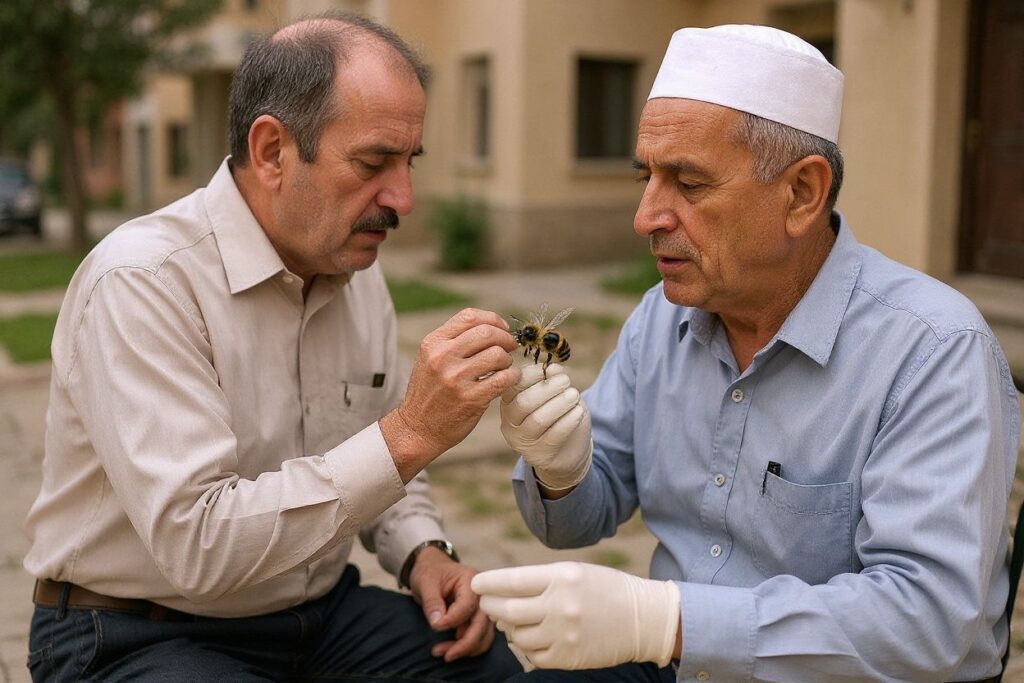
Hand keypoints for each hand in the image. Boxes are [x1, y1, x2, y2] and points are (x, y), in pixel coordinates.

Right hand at [381, 308, 519, 481]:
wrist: (417, 429)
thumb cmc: (429, 393)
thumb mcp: (430, 359)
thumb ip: (454, 341)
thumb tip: (492, 327)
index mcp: (433, 343)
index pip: (469, 317)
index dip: (493, 319)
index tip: (503, 328)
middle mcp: (442, 357)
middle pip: (487, 333)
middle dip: (505, 338)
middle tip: (511, 347)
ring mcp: (456, 378)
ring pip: (497, 354)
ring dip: (508, 360)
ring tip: (504, 367)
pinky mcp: (471, 399)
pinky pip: (503, 378)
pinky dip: (512, 376)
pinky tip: (508, 379)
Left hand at [409, 547, 494, 661]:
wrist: (432, 568)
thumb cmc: (429, 572)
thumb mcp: (425, 583)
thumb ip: (432, 602)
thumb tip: (438, 624)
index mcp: (471, 580)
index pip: (468, 605)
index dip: (452, 620)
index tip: (435, 627)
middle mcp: (482, 595)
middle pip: (482, 623)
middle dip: (465, 643)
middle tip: (445, 655)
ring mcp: (482, 608)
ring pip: (484, 634)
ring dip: (467, 648)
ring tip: (444, 654)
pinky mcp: (477, 618)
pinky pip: (480, 637)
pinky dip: (468, 648)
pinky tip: (451, 651)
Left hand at [471, 561, 679, 670]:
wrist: (642, 619)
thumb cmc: (603, 589)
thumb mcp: (573, 572)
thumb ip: (538, 581)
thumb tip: (500, 593)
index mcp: (562, 577)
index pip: (512, 580)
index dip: (488, 583)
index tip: (476, 584)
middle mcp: (561, 606)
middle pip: (507, 610)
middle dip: (491, 606)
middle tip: (487, 604)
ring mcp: (564, 635)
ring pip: (517, 635)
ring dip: (510, 628)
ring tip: (517, 620)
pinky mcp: (567, 659)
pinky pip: (531, 656)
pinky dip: (527, 646)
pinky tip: (534, 636)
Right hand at [499, 363, 591, 489]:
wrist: (566, 451)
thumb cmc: (558, 416)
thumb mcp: (554, 394)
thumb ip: (550, 380)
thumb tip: (553, 368)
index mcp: (508, 403)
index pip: (512, 386)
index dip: (530, 374)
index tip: (549, 369)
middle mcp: (510, 423)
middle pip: (524, 403)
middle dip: (547, 388)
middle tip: (566, 381)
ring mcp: (523, 441)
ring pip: (539, 419)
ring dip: (560, 404)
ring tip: (574, 395)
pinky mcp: (541, 455)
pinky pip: (554, 435)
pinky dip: (568, 420)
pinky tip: (579, 411)